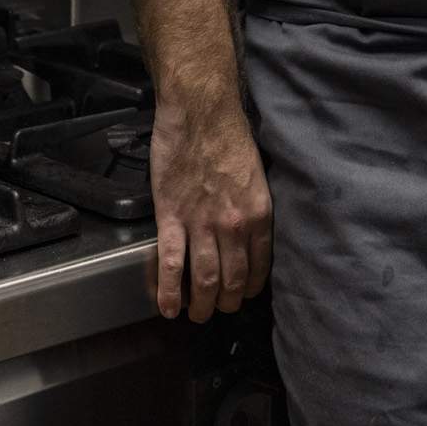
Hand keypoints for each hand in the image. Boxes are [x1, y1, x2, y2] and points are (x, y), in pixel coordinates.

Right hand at [150, 96, 272, 321]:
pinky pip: (170, 263)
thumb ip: (254, 208)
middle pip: (231, 281)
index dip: (249, 289)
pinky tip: (167, 307)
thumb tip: (249, 234)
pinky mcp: (171, 216)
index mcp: (259, 215)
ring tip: (194, 315)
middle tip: (216, 309)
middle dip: (224, 303)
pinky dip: (168, 291)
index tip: (241, 295)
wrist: (200, 110)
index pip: (259, 268)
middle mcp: (234, 226)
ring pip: (202, 280)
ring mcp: (202, 223)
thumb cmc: (229, 135)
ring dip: (199, 305)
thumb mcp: (257, 175)